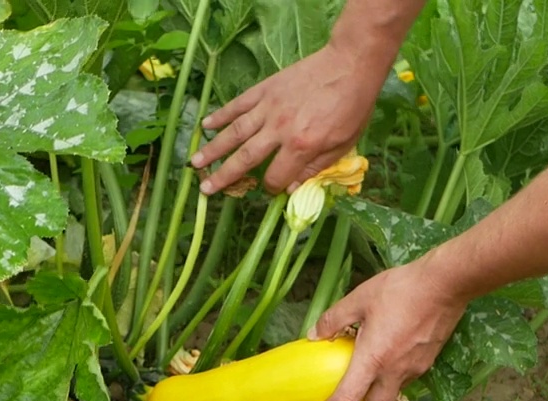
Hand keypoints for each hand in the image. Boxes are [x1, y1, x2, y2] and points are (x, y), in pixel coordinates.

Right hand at [191, 43, 381, 194]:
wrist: (350, 64)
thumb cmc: (352, 106)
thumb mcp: (342, 144)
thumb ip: (315, 167)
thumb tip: (292, 188)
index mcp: (301, 145)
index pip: (276, 176)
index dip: (271, 187)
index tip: (269, 188)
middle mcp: (279, 129)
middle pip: (246, 158)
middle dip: (225, 176)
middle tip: (205, 189)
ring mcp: (269, 108)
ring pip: (235, 132)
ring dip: (213, 149)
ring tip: (195, 162)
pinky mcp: (265, 89)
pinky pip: (238, 105)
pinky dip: (221, 114)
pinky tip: (205, 125)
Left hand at [307, 256, 467, 400]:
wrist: (445, 284)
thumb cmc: (401, 290)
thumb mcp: (359, 299)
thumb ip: (333, 319)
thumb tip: (314, 335)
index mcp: (373, 359)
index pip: (348, 400)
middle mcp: (394, 372)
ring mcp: (414, 370)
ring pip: (391, 398)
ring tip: (361, 392)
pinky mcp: (427, 363)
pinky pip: (404, 383)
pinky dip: (389, 385)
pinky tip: (384, 368)